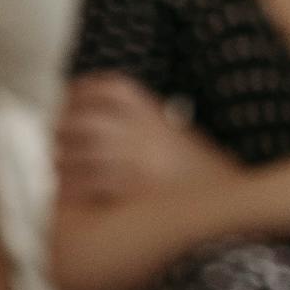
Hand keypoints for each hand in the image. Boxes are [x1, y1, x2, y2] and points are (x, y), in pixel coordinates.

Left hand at [55, 73, 235, 204]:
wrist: (232, 201)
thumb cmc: (203, 173)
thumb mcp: (177, 134)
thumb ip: (145, 122)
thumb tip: (103, 121)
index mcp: (154, 111)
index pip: (106, 88)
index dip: (79, 93)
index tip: (66, 103)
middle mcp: (144, 129)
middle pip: (83, 120)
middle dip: (62, 131)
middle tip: (57, 142)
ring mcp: (138, 156)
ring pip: (80, 153)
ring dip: (63, 162)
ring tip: (61, 169)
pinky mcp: (135, 187)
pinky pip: (89, 183)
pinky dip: (74, 187)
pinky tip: (72, 193)